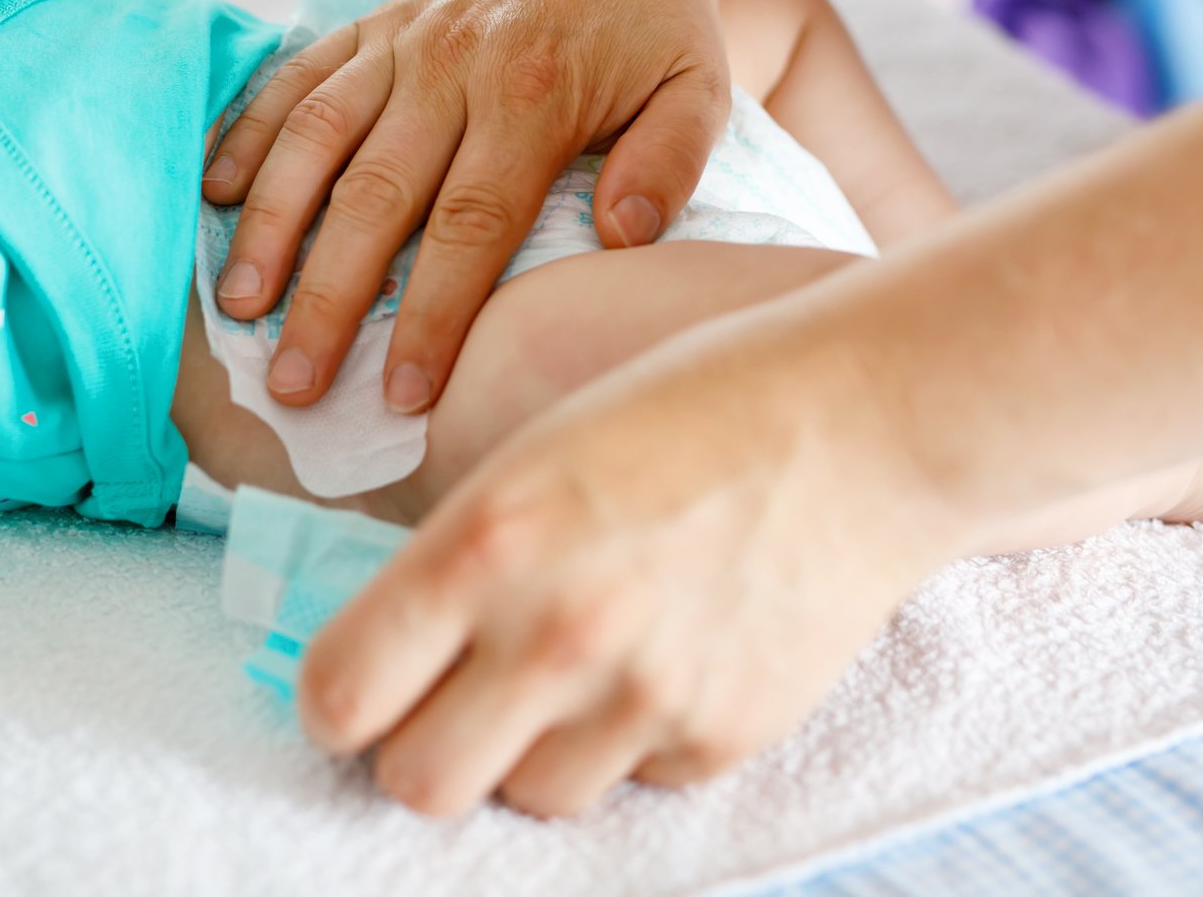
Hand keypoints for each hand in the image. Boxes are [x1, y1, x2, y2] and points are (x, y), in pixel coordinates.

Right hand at [201, 0, 732, 412]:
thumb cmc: (655, 24)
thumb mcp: (700, 88)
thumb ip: (670, 163)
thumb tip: (623, 238)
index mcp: (532, 95)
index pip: (471, 224)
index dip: (431, 314)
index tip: (403, 394)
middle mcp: (451, 66)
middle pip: (374, 198)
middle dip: (327, 299)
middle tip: (292, 386)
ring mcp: (400, 40)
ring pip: (314, 139)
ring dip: (268, 226)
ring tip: (235, 308)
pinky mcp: (369, 24)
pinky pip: (294, 79)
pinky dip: (247, 133)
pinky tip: (213, 196)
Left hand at [293, 303, 969, 816]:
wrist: (864, 420)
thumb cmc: (690, 405)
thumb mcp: (537, 449)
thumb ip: (457, 557)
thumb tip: (391, 651)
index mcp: (484, 541)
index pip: (339, 695)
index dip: (337, 699)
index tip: (360, 685)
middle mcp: (552, 634)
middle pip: (416, 785)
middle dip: (419, 749)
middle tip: (451, 699)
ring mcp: (642, 698)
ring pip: (526, 797)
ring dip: (529, 749)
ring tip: (578, 663)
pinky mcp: (720, 738)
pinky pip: (632, 783)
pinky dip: (631, 740)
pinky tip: (668, 652)